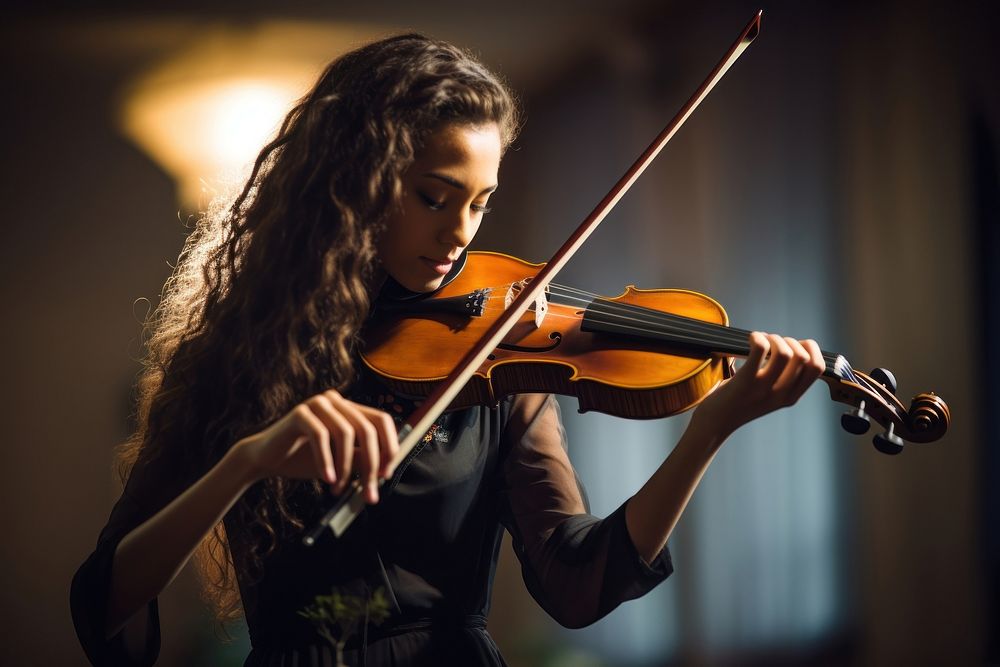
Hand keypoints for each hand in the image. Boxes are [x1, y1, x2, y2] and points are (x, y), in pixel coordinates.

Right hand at [232, 390, 398, 503]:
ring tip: (339, 488)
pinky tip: (327, 479)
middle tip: (368, 492)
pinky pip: (321, 437)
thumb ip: (362, 458)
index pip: (382, 420)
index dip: (389, 447)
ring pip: (346, 434)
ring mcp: (318, 403)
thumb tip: (385, 469)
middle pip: (367, 429)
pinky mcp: (300, 412)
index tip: (385, 475)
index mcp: (350, 409)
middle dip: (371, 464)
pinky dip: (327, 461)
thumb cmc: (305, 459)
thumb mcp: (341, 460)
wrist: (267, 459)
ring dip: (346, 467)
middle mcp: (337, 401)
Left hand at [691, 332, 825, 439]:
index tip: (792, 345)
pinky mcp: (744, 382)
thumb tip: (790, 345)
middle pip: (803, 356)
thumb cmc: (738, 402)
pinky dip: (758, 337)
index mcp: (790, 397)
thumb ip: (782, 378)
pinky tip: (751, 339)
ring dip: (774, 338)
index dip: (810, 349)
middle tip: (770, 343)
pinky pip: (760, 349)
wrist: (714, 423)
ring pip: (785, 352)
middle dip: (788, 340)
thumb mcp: (769, 395)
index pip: (818, 368)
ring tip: (761, 340)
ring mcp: (764, 389)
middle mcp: (781, 394)